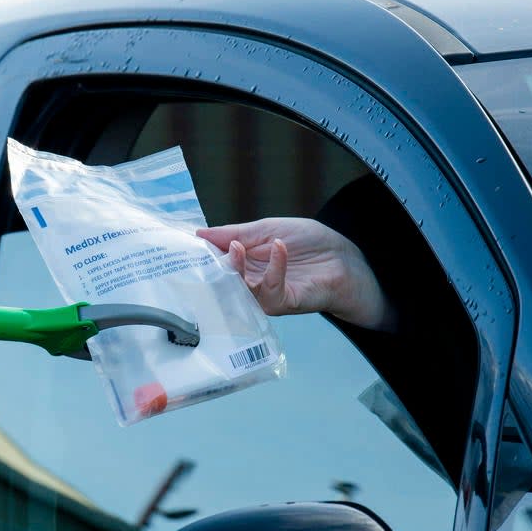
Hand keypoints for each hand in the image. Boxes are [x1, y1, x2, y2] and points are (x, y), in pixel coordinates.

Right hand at [197, 218, 396, 331]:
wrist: (345, 258)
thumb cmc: (309, 243)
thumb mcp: (267, 228)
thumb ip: (235, 233)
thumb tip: (200, 233)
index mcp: (242, 263)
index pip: (213, 260)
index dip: (200, 253)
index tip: (185, 242)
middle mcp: (249, 282)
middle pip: (220, 279)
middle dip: (211, 264)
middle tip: (205, 248)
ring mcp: (265, 294)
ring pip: (239, 289)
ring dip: (236, 267)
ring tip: (238, 246)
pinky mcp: (284, 302)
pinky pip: (270, 290)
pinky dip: (273, 267)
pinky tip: (278, 247)